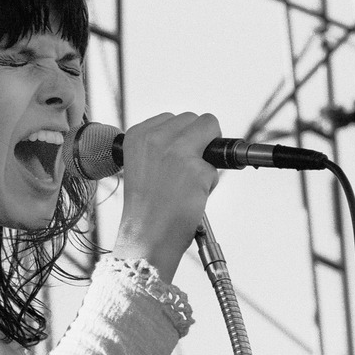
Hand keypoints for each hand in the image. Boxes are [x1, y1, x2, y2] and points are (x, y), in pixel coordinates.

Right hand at [112, 112, 220, 282]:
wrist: (146, 237)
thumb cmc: (147, 206)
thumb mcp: (143, 164)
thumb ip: (162, 144)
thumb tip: (200, 132)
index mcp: (136, 134)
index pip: (172, 118)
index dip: (181, 138)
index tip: (173, 160)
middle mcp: (154, 137)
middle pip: (194, 119)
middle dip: (197, 142)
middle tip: (184, 172)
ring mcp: (176, 151)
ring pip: (211, 129)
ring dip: (208, 155)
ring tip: (188, 182)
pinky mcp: (197, 168)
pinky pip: (218, 165)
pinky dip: (211, 181)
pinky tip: (193, 196)